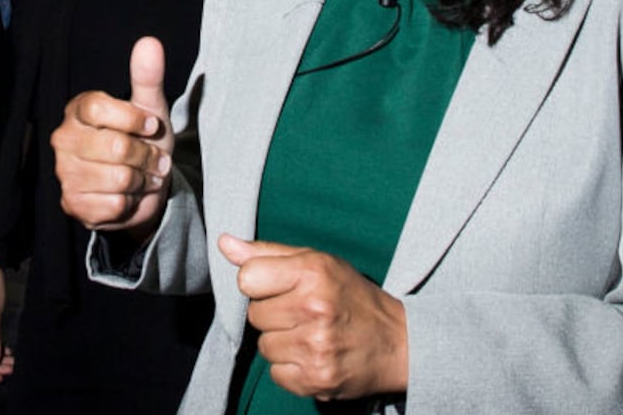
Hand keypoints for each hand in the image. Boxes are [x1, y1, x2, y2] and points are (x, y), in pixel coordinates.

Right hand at [51, 36, 174, 231]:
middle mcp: (64, 139)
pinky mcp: (72, 203)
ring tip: (142, 176)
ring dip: (142, 180)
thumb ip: (147, 76)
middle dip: (147, 156)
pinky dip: (131, 203)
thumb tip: (150, 42)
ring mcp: (65, 173)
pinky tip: (127, 196)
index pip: (99, 108)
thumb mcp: (149, 108)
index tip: (151, 126)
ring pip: (119, 177)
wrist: (143, 188)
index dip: (132, 119)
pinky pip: (115, 204)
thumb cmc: (143, 141)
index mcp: (78, 110)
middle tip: (154, 159)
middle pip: (116, 146)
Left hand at [219, 236, 407, 400]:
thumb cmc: (351, 297)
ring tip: (310, 334)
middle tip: (303, 313)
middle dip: (273, 314)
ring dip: (282, 342)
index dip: (259, 284)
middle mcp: (314, 309)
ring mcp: (316, 348)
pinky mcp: (316, 380)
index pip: (247, 278)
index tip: (280, 287)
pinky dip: (291, 368)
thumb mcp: (317, 262)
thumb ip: (267, 253)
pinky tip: (313, 356)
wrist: (398, 343)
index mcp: (312, 273)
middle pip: (254, 315)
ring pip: (264, 346)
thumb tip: (224, 243)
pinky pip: (276, 374)